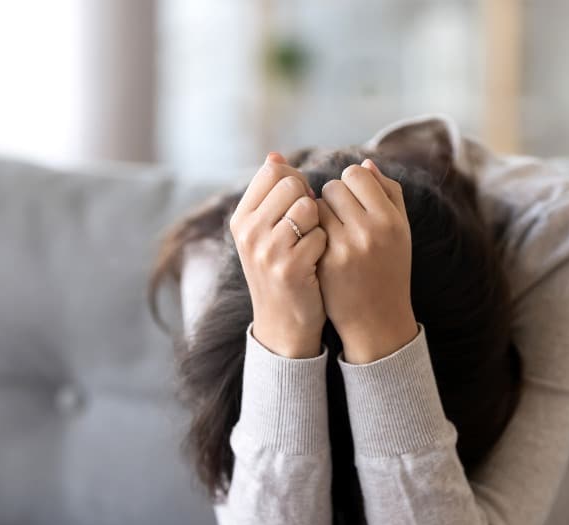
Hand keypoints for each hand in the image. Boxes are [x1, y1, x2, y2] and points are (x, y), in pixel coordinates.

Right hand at [230, 152, 327, 357]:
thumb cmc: (281, 272)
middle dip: (308, 200)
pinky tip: (319, 262)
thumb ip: (270, 196)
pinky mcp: (291, 267)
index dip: (296, 181)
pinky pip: (322, 234)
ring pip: (308, 207)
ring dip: (320, 223)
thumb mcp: (264, 234)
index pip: (273, 171)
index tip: (300, 203)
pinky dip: (327, 245)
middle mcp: (249, 232)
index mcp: (241, 219)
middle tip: (309, 227)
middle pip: (292, 184)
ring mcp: (268, 250)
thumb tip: (274, 155)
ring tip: (312, 244)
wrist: (284, 325)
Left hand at [316, 159, 418, 363]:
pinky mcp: (324, 262)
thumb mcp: (401, 231)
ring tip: (331, 230)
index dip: (351, 183)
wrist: (377, 318)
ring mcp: (344, 248)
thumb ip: (389, 194)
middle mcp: (369, 231)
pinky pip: (307, 228)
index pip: (357, 174)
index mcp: (391, 219)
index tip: (353, 197)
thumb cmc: (389, 268)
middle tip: (340, 215)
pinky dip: (310, 231)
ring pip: (315, 206)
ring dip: (319, 213)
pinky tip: (319, 244)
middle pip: (333, 186)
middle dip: (332, 197)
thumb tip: (365, 163)